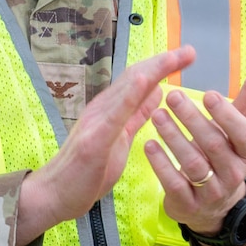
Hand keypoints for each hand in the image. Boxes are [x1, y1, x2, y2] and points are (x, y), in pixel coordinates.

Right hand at [18, 46, 192, 241]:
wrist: (55, 195)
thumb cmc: (86, 172)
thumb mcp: (119, 139)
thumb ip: (136, 115)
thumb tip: (158, 92)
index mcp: (109, 110)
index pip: (138, 80)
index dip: (162, 65)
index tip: (186, 54)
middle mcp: (102, 109)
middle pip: (135, 77)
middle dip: (163, 62)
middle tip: (190, 50)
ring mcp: (96, 122)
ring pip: (127, 89)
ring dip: (153, 70)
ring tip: (174, 57)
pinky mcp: (94, 139)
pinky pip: (116, 113)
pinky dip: (131, 94)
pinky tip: (146, 80)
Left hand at [144, 58, 245, 234]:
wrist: (211, 205)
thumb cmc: (223, 153)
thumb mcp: (238, 127)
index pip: (243, 134)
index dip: (226, 115)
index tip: (207, 94)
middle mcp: (233, 173)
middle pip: (214, 145)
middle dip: (193, 120)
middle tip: (172, 96)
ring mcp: (211, 191)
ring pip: (192, 163)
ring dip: (173, 137)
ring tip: (156, 116)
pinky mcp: (188, 204)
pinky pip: (174, 183)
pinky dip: (161, 163)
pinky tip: (148, 144)